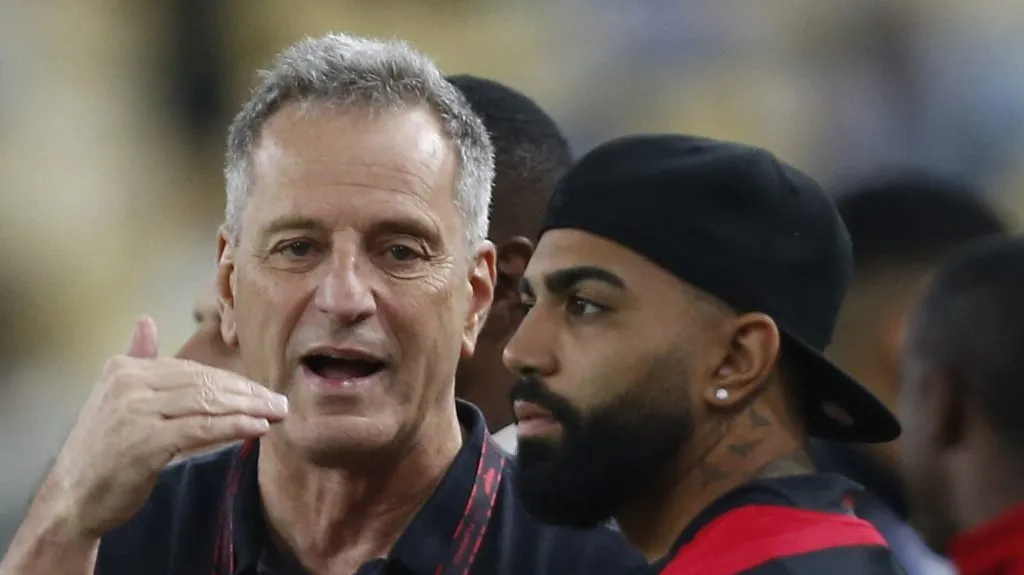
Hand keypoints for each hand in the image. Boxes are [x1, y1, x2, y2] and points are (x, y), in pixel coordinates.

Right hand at [47, 316, 288, 539]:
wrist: (72, 498)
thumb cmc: (101, 451)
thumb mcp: (114, 398)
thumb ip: (137, 360)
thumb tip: (145, 322)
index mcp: (124, 369)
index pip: (192, 370)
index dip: (232, 382)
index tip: (261, 392)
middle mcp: (128, 383)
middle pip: (203, 383)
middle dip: (247, 393)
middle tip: (279, 402)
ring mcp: (136, 411)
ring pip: (206, 402)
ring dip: (249, 408)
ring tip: (277, 413)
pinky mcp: (145, 441)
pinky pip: (201, 428)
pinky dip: (234, 426)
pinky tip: (258, 428)